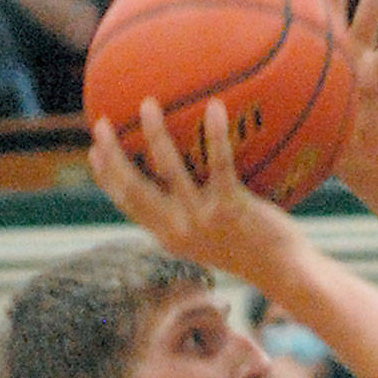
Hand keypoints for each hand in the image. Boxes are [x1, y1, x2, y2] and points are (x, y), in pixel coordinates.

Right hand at [88, 98, 303, 281]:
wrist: (284, 273)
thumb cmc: (253, 252)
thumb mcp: (212, 240)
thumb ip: (193, 217)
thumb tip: (187, 183)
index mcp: (170, 236)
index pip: (127, 205)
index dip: (107, 177)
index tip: (94, 152)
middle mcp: (179, 229)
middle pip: (133, 188)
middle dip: (112, 154)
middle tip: (101, 123)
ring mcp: (203, 218)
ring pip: (168, 170)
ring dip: (154, 134)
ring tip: (147, 104)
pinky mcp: (231, 207)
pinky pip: (219, 163)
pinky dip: (215, 134)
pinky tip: (214, 106)